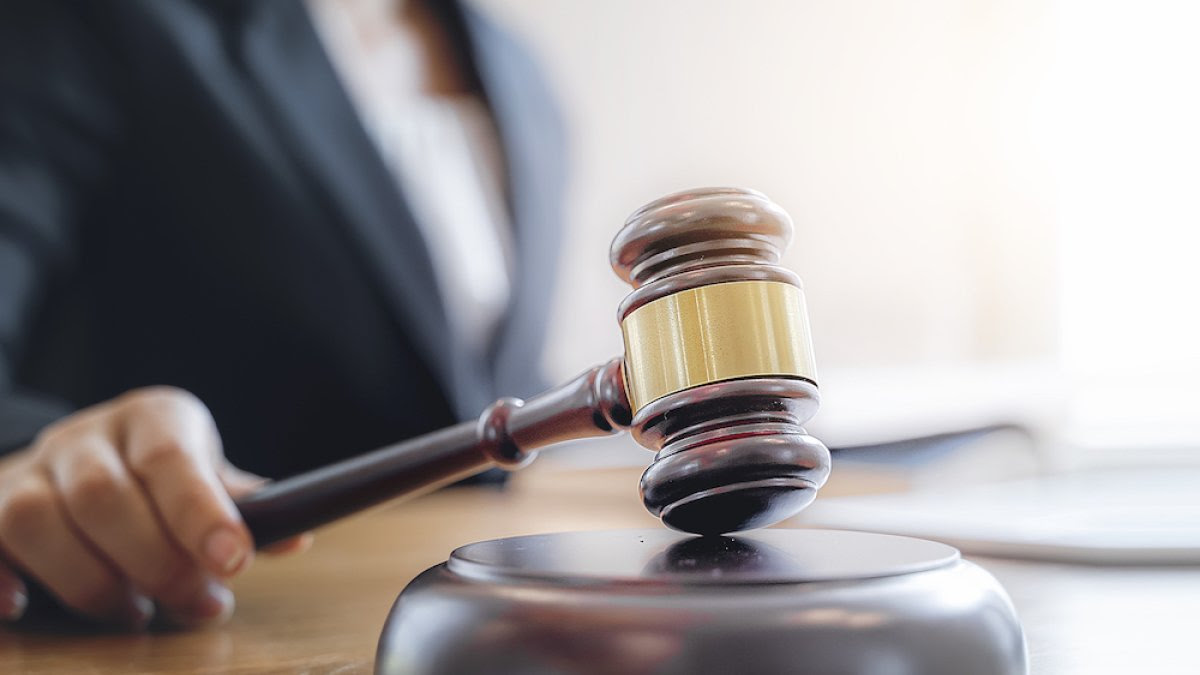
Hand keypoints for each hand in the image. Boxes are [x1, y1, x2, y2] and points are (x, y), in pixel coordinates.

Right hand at [0, 387, 308, 628]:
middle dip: (155, 563)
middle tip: (200, 605)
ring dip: (89, 582)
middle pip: (103, 496)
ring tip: (135, 613)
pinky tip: (28, 607)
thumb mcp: (208, 475)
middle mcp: (84, 437)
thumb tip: (296, 535)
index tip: (234, 561)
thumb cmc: (162, 478)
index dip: (200, 513)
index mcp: (152, 418)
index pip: (171, 459)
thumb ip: (243, 505)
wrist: (83, 458)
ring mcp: (28, 471)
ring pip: (35, 520)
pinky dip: (0, 579)